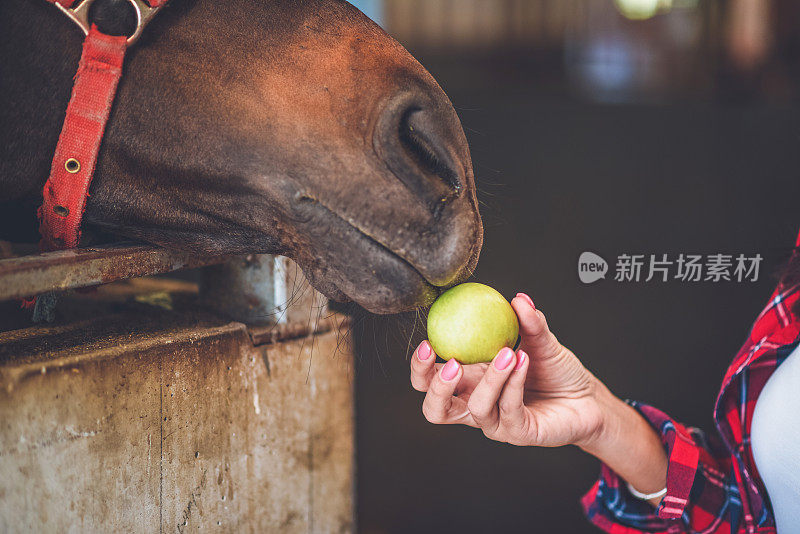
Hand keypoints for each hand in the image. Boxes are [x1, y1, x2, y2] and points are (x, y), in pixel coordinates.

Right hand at [410, 293, 605, 447]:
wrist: (588, 399)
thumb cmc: (557, 372)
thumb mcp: (541, 341)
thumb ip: (528, 322)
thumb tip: (518, 298)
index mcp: (470, 382)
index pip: (430, 381)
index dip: (420, 367)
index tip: (427, 343)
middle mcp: (476, 404)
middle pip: (436, 409)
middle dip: (435, 387)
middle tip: (452, 362)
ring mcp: (496, 422)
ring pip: (476, 407)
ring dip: (491, 378)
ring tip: (508, 352)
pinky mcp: (518, 432)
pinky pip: (508, 409)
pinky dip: (513, 383)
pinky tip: (523, 361)